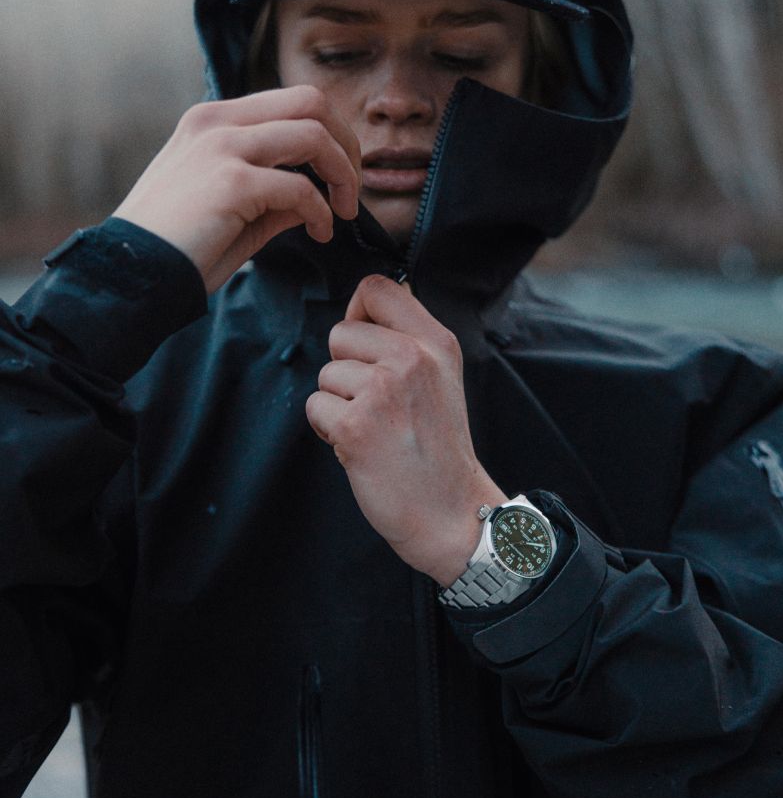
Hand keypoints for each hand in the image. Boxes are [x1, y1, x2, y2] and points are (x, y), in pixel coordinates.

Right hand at [113, 86, 360, 292]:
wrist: (131, 275)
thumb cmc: (179, 247)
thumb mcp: (232, 207)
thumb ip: (275, 193)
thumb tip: (318, 195)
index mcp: (213, 120)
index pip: (292, 100)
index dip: (330, 134)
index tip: (339, 175)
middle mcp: (217, 122)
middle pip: (311, 102)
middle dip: (345, 143)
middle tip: (350, 189)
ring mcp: (223, 147)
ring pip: (313, 134)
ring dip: (342, 173)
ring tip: (342, 211)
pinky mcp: (231, 183)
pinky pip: (300, 188)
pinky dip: (320, 212)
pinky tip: (318, 233)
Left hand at [305, 274, 505, 585]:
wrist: (450, 510)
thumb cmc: (438, 447)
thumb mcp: (441, 376)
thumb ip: (407, 340)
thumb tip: (361, 310)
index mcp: (434, 341)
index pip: (376, 287)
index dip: (359, 312)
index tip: (366, 345)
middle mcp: (410, 357)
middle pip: (341, 332)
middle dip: (346, 368)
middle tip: (376, 404)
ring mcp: (382, 389)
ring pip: (326, 373)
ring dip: (339, 403)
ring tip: (374, 428)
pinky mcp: (356, 424)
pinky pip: (316, 407)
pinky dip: (328, 430)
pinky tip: (360, 447)